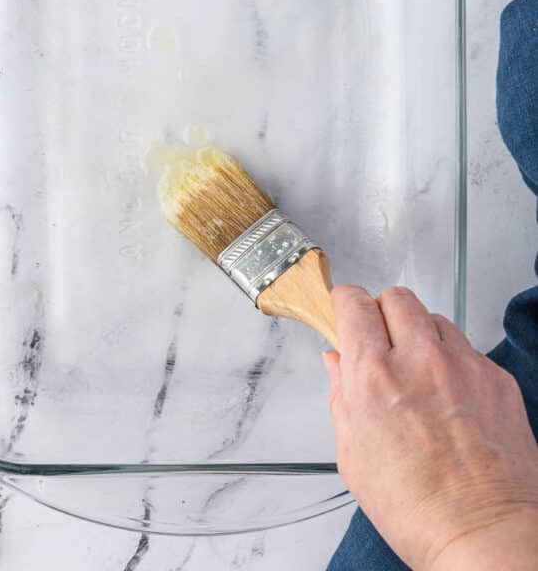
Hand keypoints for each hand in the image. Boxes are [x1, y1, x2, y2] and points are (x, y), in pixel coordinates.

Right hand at [323, 285, 537, 570]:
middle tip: (381, 343)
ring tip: (420, 376)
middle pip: (396, 297)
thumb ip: (341, 397)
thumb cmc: (418, 509)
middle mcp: (419, 359)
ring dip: (420, 336)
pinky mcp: (496, 377)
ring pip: (434, 319)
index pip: (353, 303)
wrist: (484, 535)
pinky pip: (468, 349)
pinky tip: (451, 399)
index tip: (345, 313)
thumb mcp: (354, 457)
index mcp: (374, 376)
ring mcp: (463, 364)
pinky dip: (454, 363)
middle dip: (382, 313)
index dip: (345, 304)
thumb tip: (337, 363)